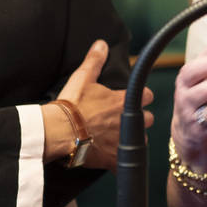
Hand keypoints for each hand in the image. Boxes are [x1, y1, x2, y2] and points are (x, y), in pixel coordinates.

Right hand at [48, 38, 152, 170]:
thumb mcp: (83, 77)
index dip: (141, 97)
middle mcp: (130, 121)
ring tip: (119, 138)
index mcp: (125, 100)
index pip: (147, 96)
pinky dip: (121, 163)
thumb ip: (95, 60)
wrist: (59, 130)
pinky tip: (115, 161)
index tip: (133, 98)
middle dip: (139, 119)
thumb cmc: (72, 104)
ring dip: (132, 139)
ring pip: (140, 140)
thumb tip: (102, 43)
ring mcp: (123, 141)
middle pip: (147, 119)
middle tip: (124, 119)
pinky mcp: (114, 159)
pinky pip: (126, 163)